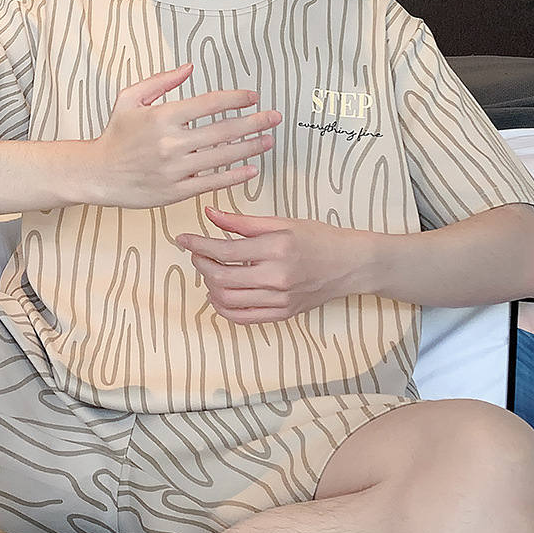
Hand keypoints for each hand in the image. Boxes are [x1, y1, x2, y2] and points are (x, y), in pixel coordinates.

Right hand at [88, 65, 280, 208]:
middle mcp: (171, 143)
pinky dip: (234, 176)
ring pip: (222, 156)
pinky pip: (212, 182)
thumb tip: (190, 68)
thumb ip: (161, 81)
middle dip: (254, 122)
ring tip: (268, 140)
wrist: (97, 173)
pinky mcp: (175, 191)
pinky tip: (251, 169)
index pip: (209, 104)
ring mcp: (175, 169)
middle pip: (223, 130)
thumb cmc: (115, 136)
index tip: (252, 96)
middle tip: (273, 117)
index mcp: (162, 117)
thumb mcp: (130, 99)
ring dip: (250, 147)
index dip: (236, 98)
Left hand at [177, 206, 374, 323]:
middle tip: (197, 254)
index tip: (183, 239)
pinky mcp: (282, 314)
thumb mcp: (281, 223)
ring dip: (210, 286)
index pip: (224, 249)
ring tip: (210, 272)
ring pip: (228, 300)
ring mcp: (280, 299)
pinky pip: (242, 318)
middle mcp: (277, 276)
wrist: (350, 264)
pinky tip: (219, 294)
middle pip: (222, 277)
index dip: (198, 244)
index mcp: (277, 247)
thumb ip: (242, 222)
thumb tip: (209, 214)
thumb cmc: (319, 239)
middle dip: (201, 265)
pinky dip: (223, 308)